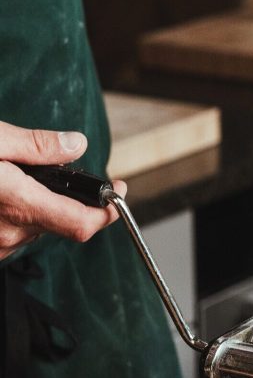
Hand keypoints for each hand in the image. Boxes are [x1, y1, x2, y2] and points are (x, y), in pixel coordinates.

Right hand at [0, 121, 126, 260]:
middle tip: (60, 172)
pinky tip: (4, 194)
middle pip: (63, 222)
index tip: (117, 192)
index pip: (82, 223)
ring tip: (17, 177)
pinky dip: (19, 213)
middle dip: (69, 199)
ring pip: (38, 227)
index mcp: (18, 204)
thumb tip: (76, 145)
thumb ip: (35, 145)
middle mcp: (10, 233)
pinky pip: (16, 232)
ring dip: (40, 205)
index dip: (108, 212)